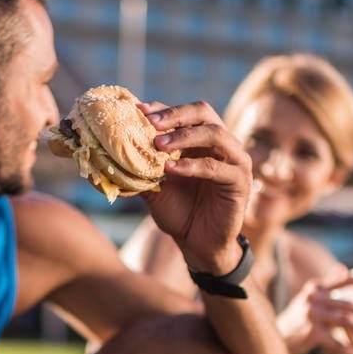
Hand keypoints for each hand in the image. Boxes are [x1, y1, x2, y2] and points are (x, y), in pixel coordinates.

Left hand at [138, 100, 252, 274]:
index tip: (138, 110)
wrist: (198, 245)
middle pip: (204, 113)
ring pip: (214, 134)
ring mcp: (235, 161)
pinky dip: (191, 166)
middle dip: (175, 115)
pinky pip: (215, 167)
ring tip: (157, 145)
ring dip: (184, 136)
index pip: (185, 113)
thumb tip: (112, 149)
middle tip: (151, 123)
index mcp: (203, 141)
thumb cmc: (179, 213)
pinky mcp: (240, 181)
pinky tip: (170, 169)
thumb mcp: (155, 186)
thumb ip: (143, 166)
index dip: (163, 108)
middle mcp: (223, 145)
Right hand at [277, 268, 352, 353]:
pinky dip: (352, 352)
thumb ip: (327, 286)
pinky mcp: (310, 332)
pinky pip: (336, 343)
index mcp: (318, 287)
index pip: (348, 278)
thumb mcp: (310, 298)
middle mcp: (315, 297)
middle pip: (352, 304)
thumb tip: (342, 269)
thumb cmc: (296, 321)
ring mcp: (312, 313)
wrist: (275, 338)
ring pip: (348, 321)